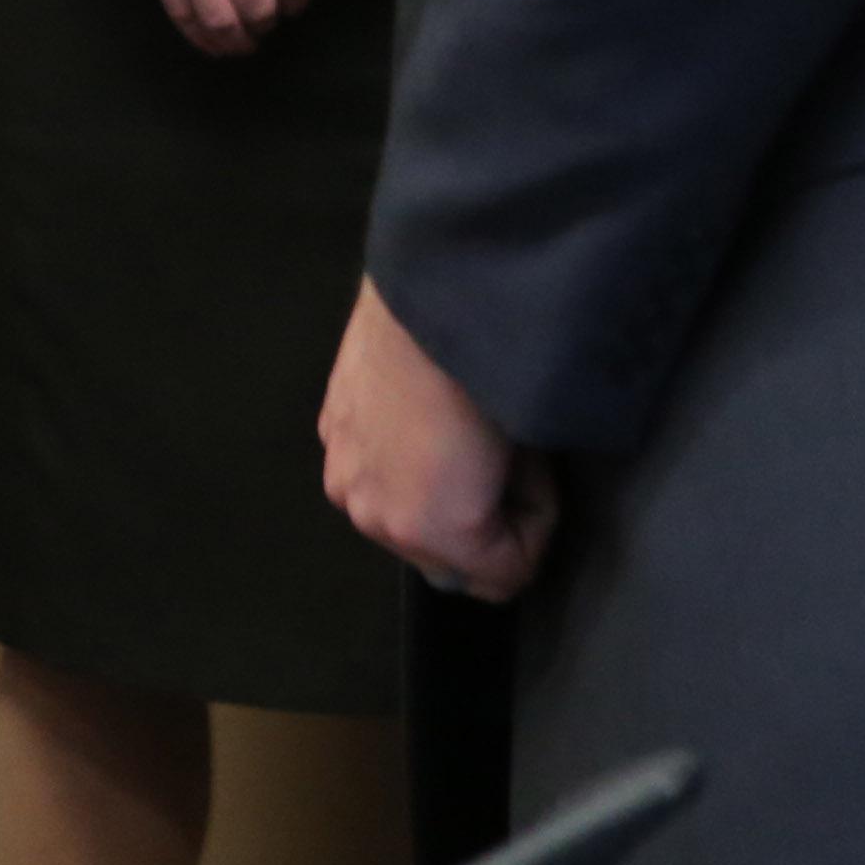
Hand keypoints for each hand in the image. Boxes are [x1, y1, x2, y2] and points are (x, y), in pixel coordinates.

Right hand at [140, 0, 314, 56]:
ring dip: (234, 41)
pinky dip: (200, 38)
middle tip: (262, 27)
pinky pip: (182, 15)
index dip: (296, 3)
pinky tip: (212, 43)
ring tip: (239, 43)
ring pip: (220, 19)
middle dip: (264, 26)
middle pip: (259, 6)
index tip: (291, 8)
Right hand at [324, 278, 557, 599]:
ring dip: (438, 492)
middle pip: (448, 559)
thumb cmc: (492, 372)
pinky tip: (420, 411)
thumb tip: (507, 497)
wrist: (433, 289)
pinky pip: (376, 472)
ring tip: (459, 429)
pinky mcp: (328, 426)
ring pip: (407, 519)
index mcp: (429, 528)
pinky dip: (401, 458)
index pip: (504, 574)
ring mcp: (342, 469)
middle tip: (502, 452)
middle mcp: (373, 516)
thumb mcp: (531, 454)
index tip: (536, 473)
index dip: (532, 526)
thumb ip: (519, 507)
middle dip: (481, 519)